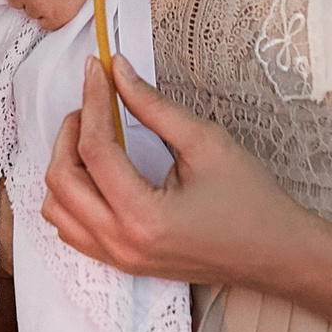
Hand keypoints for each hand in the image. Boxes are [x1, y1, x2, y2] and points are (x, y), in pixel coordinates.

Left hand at [42, 54, 310, 289]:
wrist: (276, 253)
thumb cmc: (250, 200)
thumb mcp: (205, 142)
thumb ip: (153, 106)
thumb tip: (117, 69)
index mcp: (144, 217)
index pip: (94, 150)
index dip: (92, 101)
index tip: (97, 68)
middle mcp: (122, 244)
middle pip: (61, 180)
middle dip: (70, 131)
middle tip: (94, 101)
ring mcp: (118, 259)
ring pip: (56, 208)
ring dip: (65, 165)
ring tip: (94, 134)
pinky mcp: (121, 262)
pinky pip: (71, 229)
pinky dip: (70, 196)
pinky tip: (96, 170)